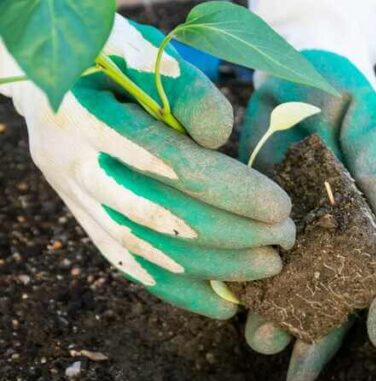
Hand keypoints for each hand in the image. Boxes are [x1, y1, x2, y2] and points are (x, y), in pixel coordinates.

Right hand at [6, 16, 294, 317]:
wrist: (63, 88)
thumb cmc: (121, 66)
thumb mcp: (151, 56)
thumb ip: (187, 90)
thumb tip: (218, 136)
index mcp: (89, 114)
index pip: (168, 163)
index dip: (231, 190)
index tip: (280, 205)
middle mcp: (75, 164)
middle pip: (160, 217)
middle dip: (234, 234)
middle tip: (286, 237)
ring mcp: (78, 202)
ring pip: (148, 253)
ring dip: (217, 267)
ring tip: (271, 265)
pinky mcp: (89, 228)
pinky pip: (135, 272)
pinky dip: (184, 292)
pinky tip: (227, 304)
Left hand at [240, 49, 375, 380]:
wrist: (293, 70)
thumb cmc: (345, 93)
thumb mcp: (372, 123)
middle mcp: (339, 239)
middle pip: (337, 300)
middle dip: (319, 340)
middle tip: (299, 378)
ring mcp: (297, 235)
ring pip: (290, 291)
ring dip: (277, 321)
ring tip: (259, 344)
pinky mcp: (253, 222)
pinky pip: (248, 261)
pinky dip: (239, 285)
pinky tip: (229, 306)